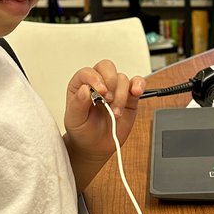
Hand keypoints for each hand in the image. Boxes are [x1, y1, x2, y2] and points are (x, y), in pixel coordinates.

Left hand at [63, 59, 146, 188]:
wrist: (95, 146)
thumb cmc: (82, 130)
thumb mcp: (74, 120)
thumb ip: (78, 104)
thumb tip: (84, 89)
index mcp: (81, 85)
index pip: (88, 72)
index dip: (95, 79)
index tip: (100, 92)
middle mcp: (99, 84)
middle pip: (107, 67)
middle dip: (110, 81)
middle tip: (108, 99)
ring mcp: (115, 89)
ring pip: (122, 78)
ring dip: (121, 95)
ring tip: (116, 113)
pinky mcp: (129, 97)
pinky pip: (137, 83)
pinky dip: (139, 85)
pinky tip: (136, 92)